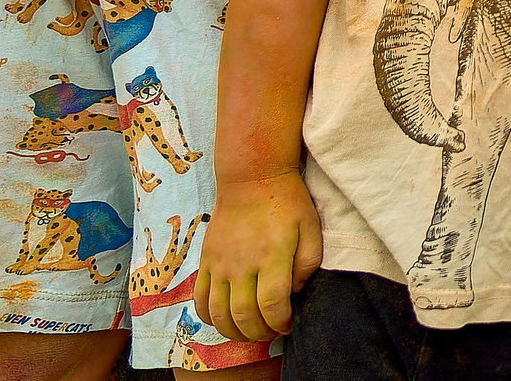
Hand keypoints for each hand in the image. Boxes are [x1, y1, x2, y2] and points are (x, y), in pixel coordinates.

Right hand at [196, 170, 320, 342]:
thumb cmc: (287, 202)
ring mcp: (219, 265)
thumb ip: (308, 263)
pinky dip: (209, 318)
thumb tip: (295, 292)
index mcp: (271, 256)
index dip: (281, 322)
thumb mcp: (311, 227)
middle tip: (271, 331)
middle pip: (244, 316)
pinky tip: (224, 320)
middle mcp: (242, 264)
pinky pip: (199, 300)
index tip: (289, 323)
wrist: (251, 178)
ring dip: (235, 332)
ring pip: (219, 315)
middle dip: (260, 333)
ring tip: (250, 331)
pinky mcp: (205, 262)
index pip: (273, 305)